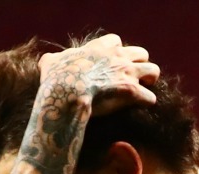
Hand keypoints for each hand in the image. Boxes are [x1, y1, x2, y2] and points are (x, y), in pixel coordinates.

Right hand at [38, 33, 158, 116]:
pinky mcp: (132, 92)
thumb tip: (46, 62)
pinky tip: (140, 107)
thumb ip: (52, 60)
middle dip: (138, 64)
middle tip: (130, 77)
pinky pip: (149, 97)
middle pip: (141, 53)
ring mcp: (127, 74)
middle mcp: (118, 57)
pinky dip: (146, 102)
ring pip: (153, 70)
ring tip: (142, 89)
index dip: (115, 52)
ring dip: (148, 80)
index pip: (116, 41)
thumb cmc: (57, 78)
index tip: (110, 62)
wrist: (67, 93)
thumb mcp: (50, 63)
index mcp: (100, 48)